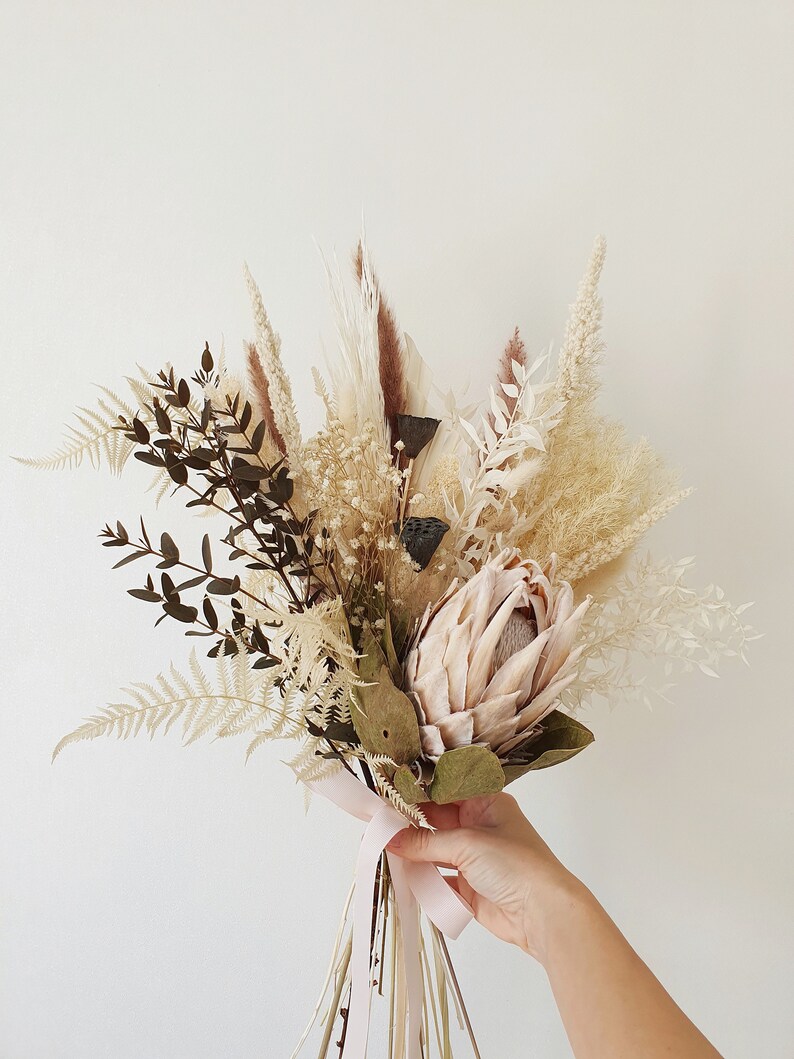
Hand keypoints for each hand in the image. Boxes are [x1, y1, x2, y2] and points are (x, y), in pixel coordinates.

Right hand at [387, 792, 585, 962]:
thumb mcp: (467, 844)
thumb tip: (390, 837)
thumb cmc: (517, 865)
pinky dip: (422, 877)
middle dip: (410, 822)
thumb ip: (425, 842)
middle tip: (378, 821)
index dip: (417, 791)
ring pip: (435, 849)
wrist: (544, 914)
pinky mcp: (468, 886)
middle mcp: (479, 826)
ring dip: (414, 851)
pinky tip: (403, 874)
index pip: (445, 790)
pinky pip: (438, 878)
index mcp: (486, 803)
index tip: (387, 792)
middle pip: (436, 819)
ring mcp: (474, 857)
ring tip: (384, 847)